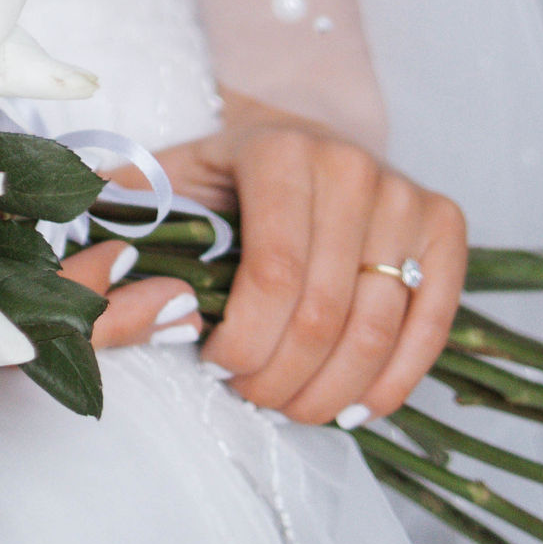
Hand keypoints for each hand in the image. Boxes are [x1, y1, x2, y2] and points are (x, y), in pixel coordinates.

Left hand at [59, 97, 466, 424]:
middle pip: (323, 313)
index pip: (272, 277)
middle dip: (280, 378)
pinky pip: (431, 325)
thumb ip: (123, 235)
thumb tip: (96, 299)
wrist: (296, 136)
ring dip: (331, 392)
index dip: (244, 343)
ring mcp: (406, 194)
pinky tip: (355, 407)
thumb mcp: (166, 187)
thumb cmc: (224, 177)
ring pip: (377, 329)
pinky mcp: (446, 227)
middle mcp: (352, 165)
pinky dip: (393, 381)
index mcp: (279, 150)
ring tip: (292, 406)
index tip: (213, 366)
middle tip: (250, 397)